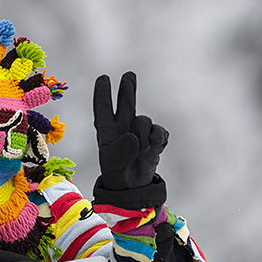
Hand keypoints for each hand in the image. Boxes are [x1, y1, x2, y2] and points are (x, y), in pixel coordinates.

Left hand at [93, 71, 168, 190]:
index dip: (102, 93)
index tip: (103, 79)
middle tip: (128, 75)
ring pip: (143, 120)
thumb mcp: (112, 163)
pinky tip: (152, 148)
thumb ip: (120, 150)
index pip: (103, 108)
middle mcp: (122, 126)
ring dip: (143, 134)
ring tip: (140, 150)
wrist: (133, 186)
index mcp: (106, 130)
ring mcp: (139, 131)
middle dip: (127, 88)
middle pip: (125, 102)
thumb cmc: (116, 172)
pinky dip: (157, 139)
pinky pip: (159, 131)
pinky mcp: (154, 138)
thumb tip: (134, 136)